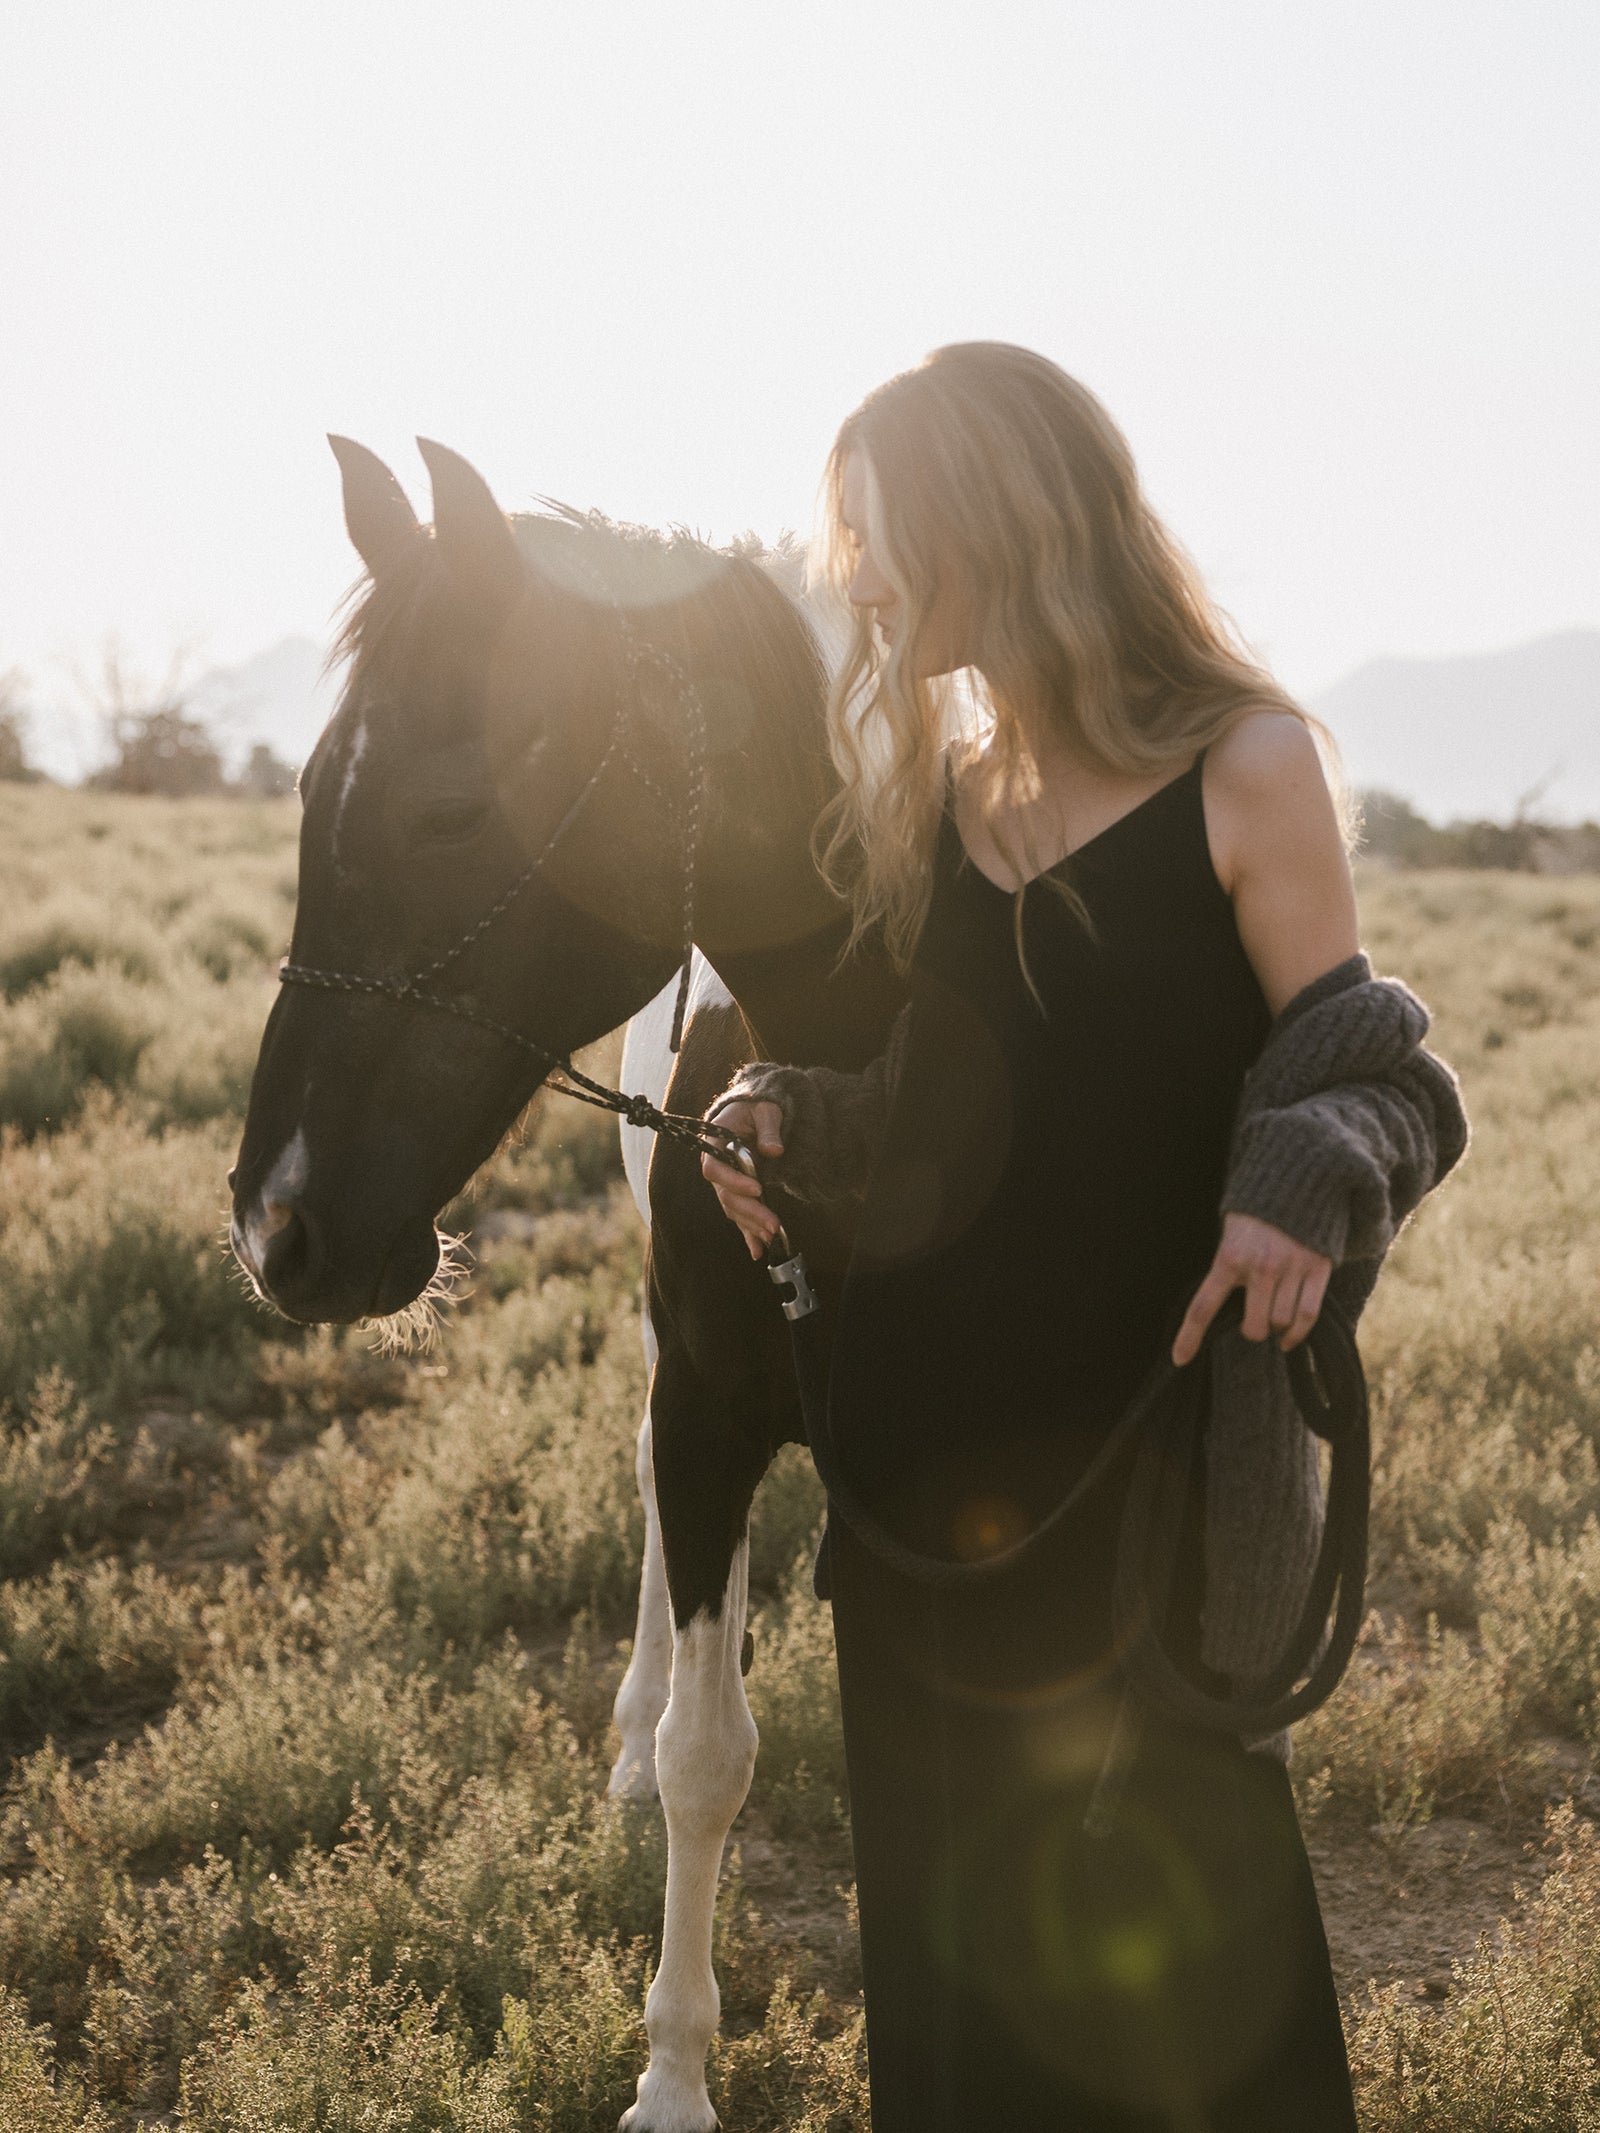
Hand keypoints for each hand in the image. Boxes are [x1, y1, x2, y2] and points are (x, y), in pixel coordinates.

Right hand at [700, 1098, 784, 1260]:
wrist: (752, 1111)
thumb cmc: (757, 1106)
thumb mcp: (766, 1109)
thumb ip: (769, 1128)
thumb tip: (774, 1151)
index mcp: (714, 1143)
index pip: (714, 1168)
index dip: (733, 1181)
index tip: (758, 1188)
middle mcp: (715, 1165)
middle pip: (726, 1196)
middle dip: (750, 1212)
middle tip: (773, 1225)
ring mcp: (724, 1181)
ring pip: (733, 1209)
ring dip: (751, 1225)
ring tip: (772, 1236)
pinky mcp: (736, 1192)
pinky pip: (739, 1215)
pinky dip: (748, 1234)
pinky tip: (758, 1251)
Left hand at [1172, 1212, 1331, 1366]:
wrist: (1298, 1179)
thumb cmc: (1256, 1213)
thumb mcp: (1231, 1235)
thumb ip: (1229, 1269)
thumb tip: (1224, 1313)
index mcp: (1229, 1257)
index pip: (1203, 1305)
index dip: (1189, 1336)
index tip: (1178, 1360)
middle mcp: (1260, 1266)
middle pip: (1253, 1327)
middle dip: (1252, 1331)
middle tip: (1252, 1322)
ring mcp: (1291, 1268)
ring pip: (1280, 1323)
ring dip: (1276, 1328)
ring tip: (1273, 1314)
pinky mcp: (1318, 1268)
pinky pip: (1308, 1315)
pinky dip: (1298, 1334)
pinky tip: (1289, 1338)